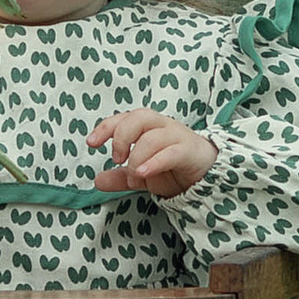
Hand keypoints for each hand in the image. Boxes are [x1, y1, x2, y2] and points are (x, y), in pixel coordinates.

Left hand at [89, 109, 217, 198]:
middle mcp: (162, 126)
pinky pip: (170, 153)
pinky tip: (142, 173)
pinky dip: (153, 163)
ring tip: (134, 175)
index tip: (92, 143)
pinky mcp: (189, 151)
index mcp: (149, 127)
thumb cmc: (174, 168)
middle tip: (116, 159)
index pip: (125, 117)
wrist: (206, 175)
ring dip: (137, 158)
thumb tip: (97, 180)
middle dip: (121, 136)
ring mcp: (177, 137)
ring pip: (152, 137)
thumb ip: (121, 176)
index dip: (106, 127)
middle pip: (139, 117)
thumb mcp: (142, 174)